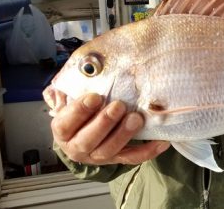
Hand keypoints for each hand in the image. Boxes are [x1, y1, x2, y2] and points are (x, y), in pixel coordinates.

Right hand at [43, 88, 169, 164]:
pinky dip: (148, 151)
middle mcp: (76, 147)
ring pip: (109, 150)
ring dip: (124, 134)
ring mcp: (97, 156)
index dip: (79, 111)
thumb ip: (79, 83)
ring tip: (137, 118)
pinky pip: (132, 158)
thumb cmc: (79, 106)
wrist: (81, 131)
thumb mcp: (72, 95)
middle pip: (88, 140)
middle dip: (104, 122)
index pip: (66, 123)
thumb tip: (90, 63)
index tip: (95, 96)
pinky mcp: (116, 159)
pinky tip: (161, 141)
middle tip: (118, 106)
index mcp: (63, 130)